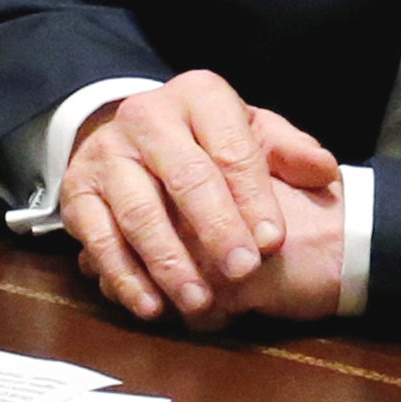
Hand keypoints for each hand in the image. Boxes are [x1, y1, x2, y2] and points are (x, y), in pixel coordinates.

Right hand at [61, 69, 338, 321]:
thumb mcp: (251, 131)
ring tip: (200, 301)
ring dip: (170, 262)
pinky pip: (98, 239)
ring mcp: (106, 154)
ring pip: (139, 212)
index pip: (231, 149)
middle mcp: (147, 116)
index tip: (273, 241)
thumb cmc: (207, 138)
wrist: (133, 133)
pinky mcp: (76, 191)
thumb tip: (324, 171)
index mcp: (199, 95)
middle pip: (186, 177)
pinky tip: (151, 305)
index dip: (254, 197)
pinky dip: (124, 276)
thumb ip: (289, 151)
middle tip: (243, 272)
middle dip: (217, 229)